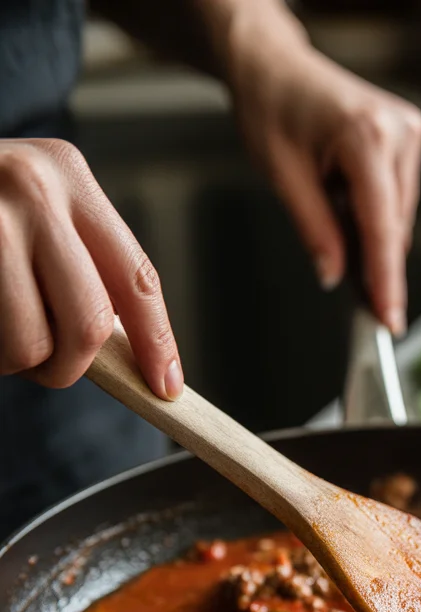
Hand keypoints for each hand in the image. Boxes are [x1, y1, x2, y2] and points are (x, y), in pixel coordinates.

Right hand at [0, 138, 181, 397]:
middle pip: (88, 322)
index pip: (136, 277)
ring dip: (14, 361)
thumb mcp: (37, 207)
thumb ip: (83, 265)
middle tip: (46, 365)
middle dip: (70, 365)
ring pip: (30, 342)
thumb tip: (134, 357)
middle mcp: (30, 187)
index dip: (156, 342)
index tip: (164, 387)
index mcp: (69, 175)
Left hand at [223, 9, 420, 335]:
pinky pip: (398, 199)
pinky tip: (346, 207)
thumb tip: (334, 277)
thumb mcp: (283, 177)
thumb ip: (315, 231)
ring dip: (372, 237)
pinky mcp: (408, 138)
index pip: (383, 227)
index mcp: (365, 137)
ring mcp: (408, 132)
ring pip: (399, 218)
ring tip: (330, 216)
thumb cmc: (271, 108)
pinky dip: (375, 218)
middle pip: (395, 227)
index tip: (389, 321)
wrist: (274, 65)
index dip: (386, 281)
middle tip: (355, 301)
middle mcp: (398, 132)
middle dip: (375, 264)